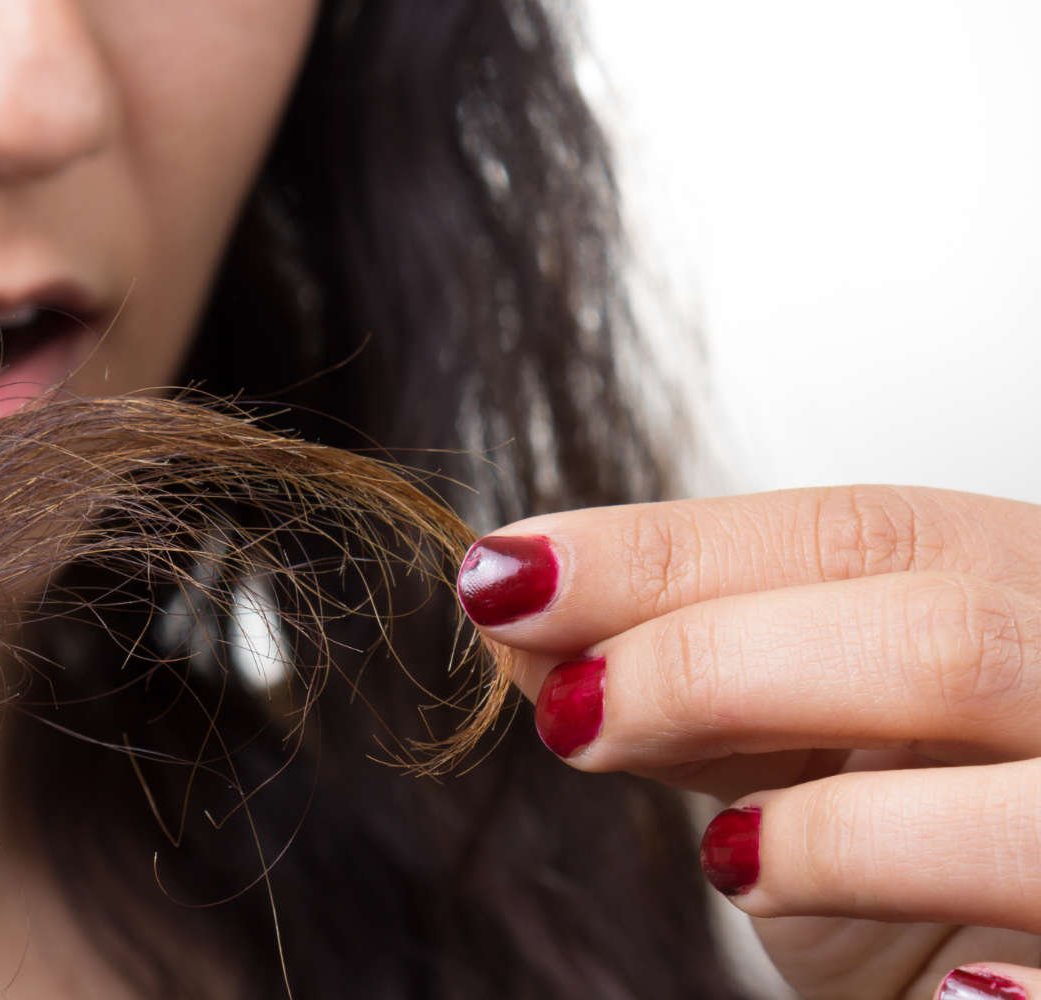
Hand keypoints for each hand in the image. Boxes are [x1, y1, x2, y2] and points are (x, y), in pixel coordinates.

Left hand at [460, 485, 1040, 999]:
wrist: (1005, 975)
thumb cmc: (919, 856)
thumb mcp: (800, 753)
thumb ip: (689, 687)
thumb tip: (513, 610)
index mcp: (1032, 592)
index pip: (865, 534)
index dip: (669, 549)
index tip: (504, 575)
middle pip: (940, 634)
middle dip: (718, 665)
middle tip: (574, 716)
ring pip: (1021, 812)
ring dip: (837, 836)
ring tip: (732, 861)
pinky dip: (986, 995)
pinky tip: (935, 995)